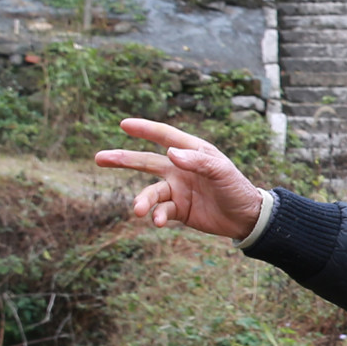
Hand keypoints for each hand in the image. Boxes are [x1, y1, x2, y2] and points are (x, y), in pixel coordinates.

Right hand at [95, 119, 267, 239]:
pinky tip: (158, 221)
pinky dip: (157, 216)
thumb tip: (170, 153)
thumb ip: (197, 161)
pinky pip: (161, 211)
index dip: (145, 129)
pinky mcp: (178, 210)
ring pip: (151, 192)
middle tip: (99, 158)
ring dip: (143, 200)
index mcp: (192, 153)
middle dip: (123, 159)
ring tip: (138, 210)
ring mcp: (177, 189)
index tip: (124, 124)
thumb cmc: (237, 188)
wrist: (247, 218)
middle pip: (145, 161)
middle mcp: (180, 169)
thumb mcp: (221, 172)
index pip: (165, 136)